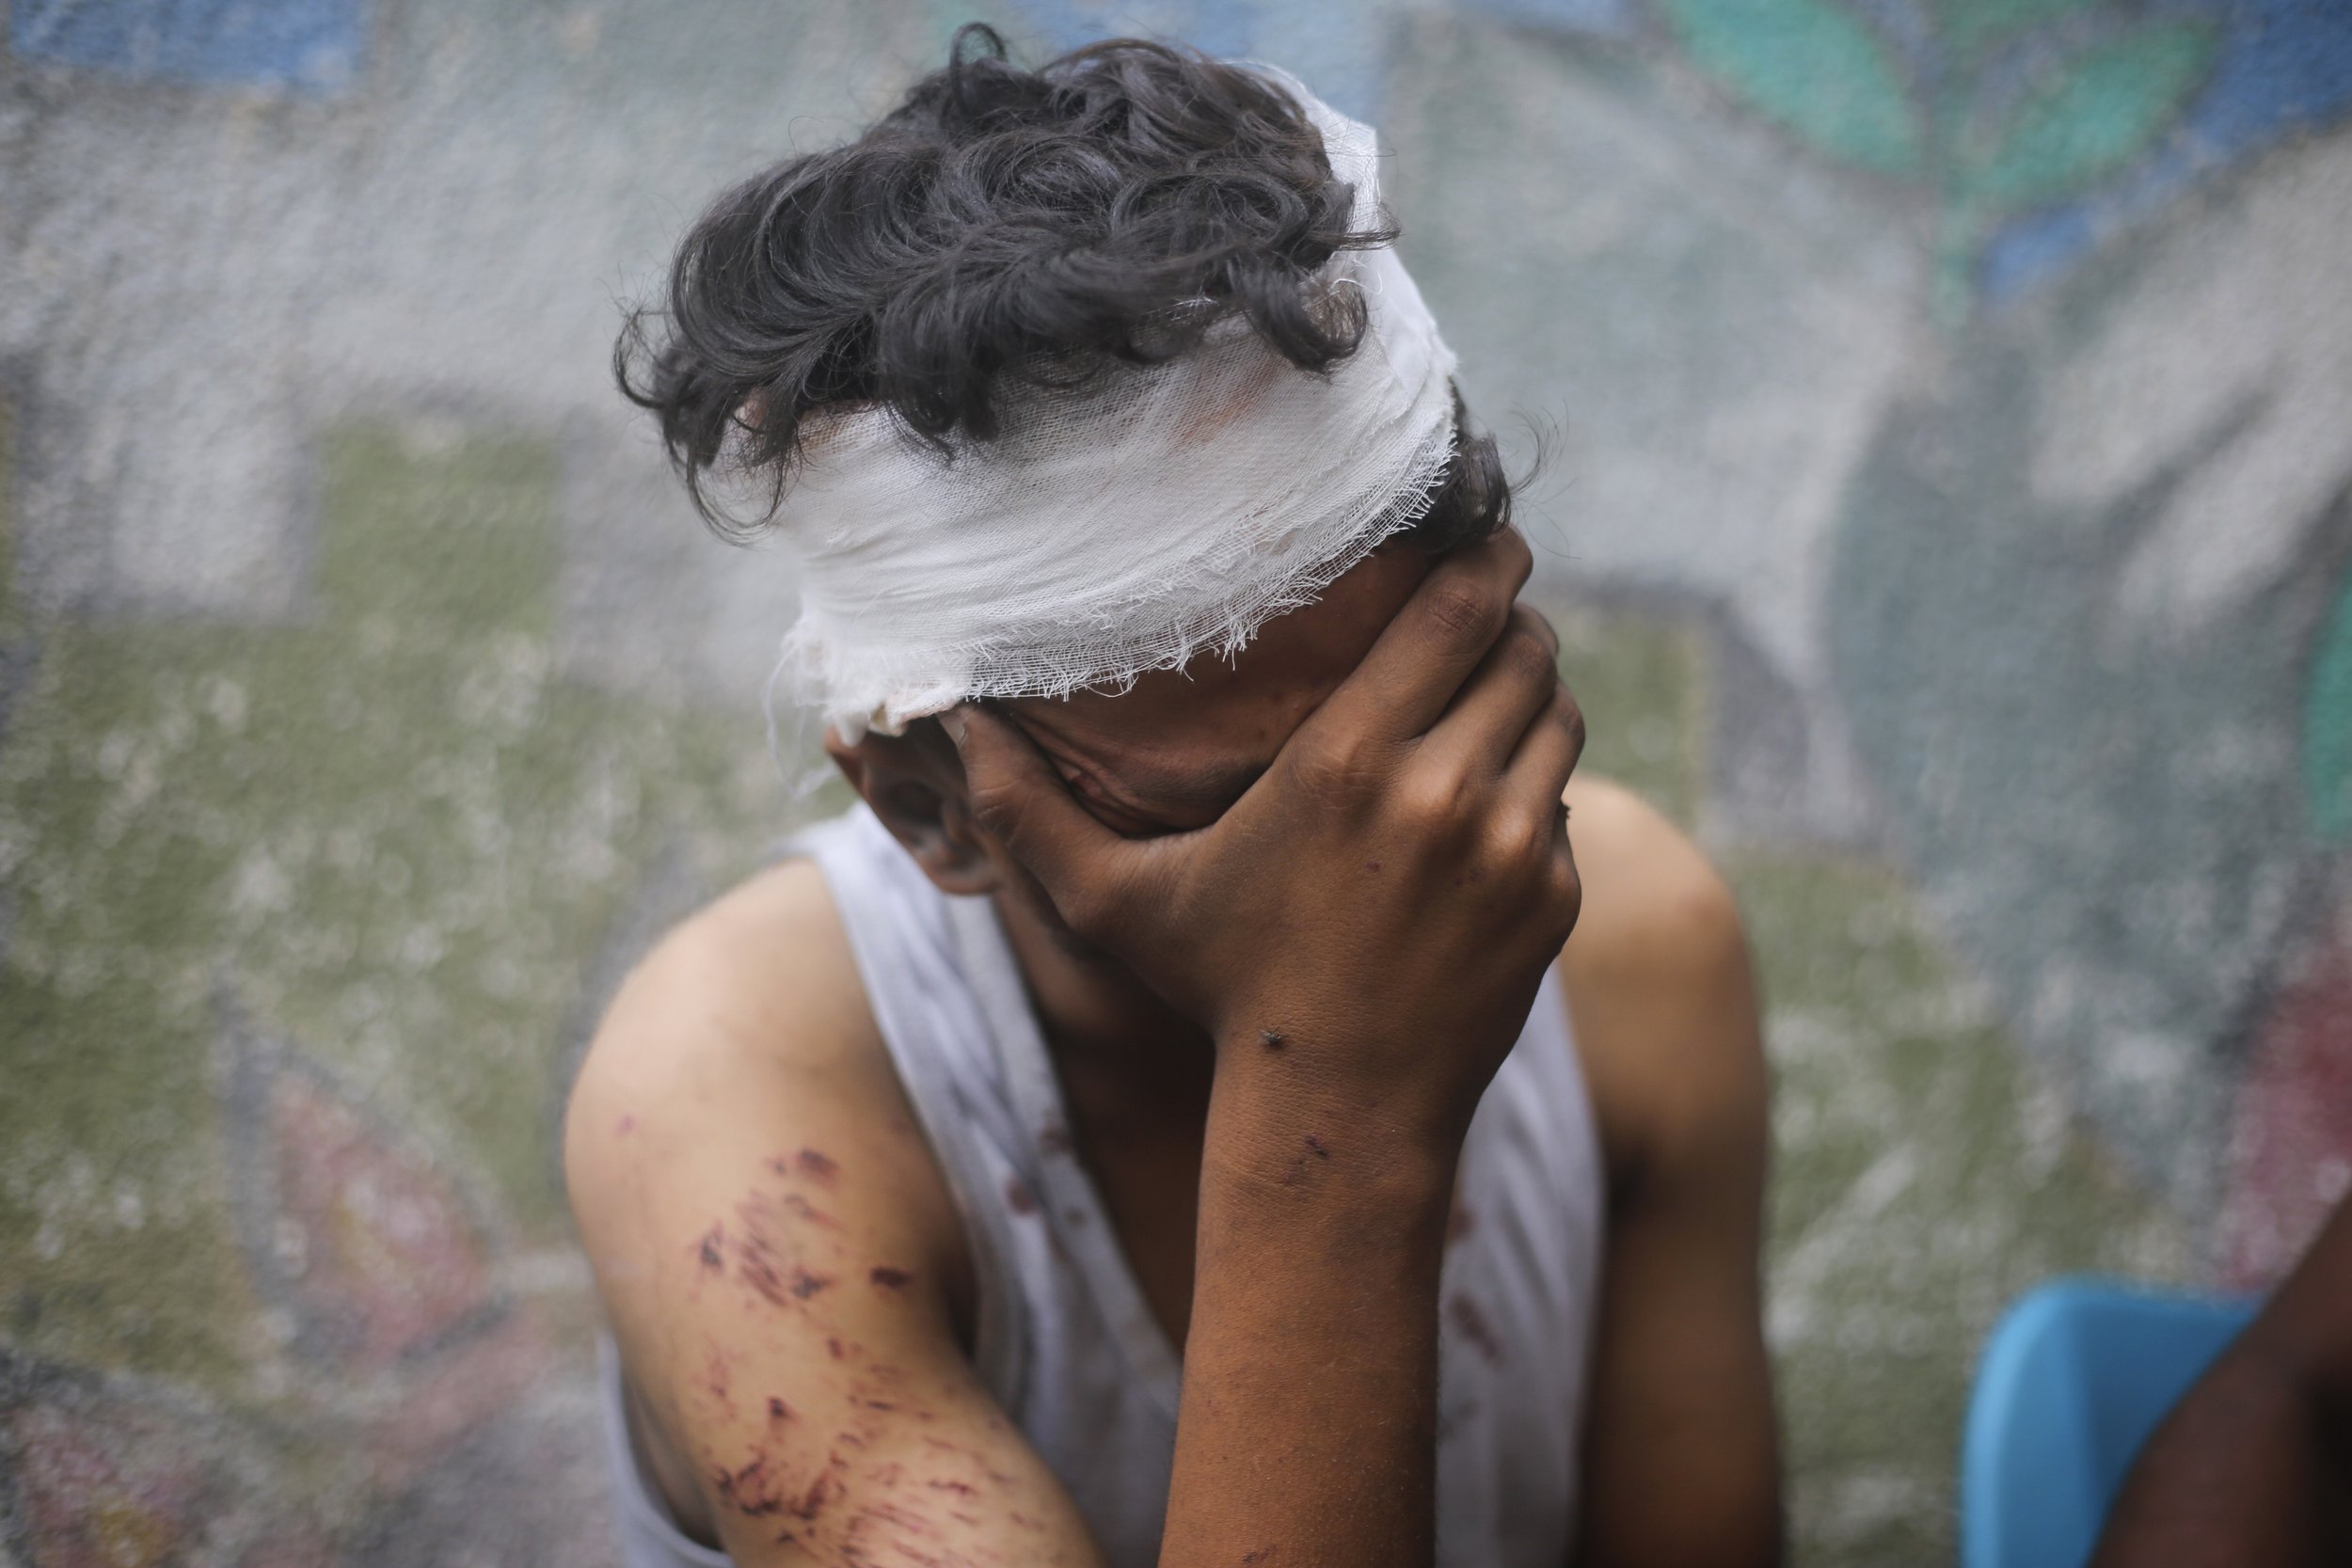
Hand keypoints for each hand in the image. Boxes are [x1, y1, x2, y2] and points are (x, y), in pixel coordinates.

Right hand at [948, 529, 1583, 1149]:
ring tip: (1495, 686)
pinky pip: (1565, 800)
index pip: (1455, 612)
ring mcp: (1513, 848)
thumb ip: (1028, 814)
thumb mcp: (1116, 903)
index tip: (1488, 532)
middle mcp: (1443, 791)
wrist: (1339, 1109)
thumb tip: (950, 722)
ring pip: (1555, 715)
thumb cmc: (1222, 992)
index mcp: (1346, 762)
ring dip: (1533, 691)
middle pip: (1523, 648)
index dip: (1486, 558)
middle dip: (1513, 617)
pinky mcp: (1552, 898)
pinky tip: (1493, 797)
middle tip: (1488, 607)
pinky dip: (1538, 785)